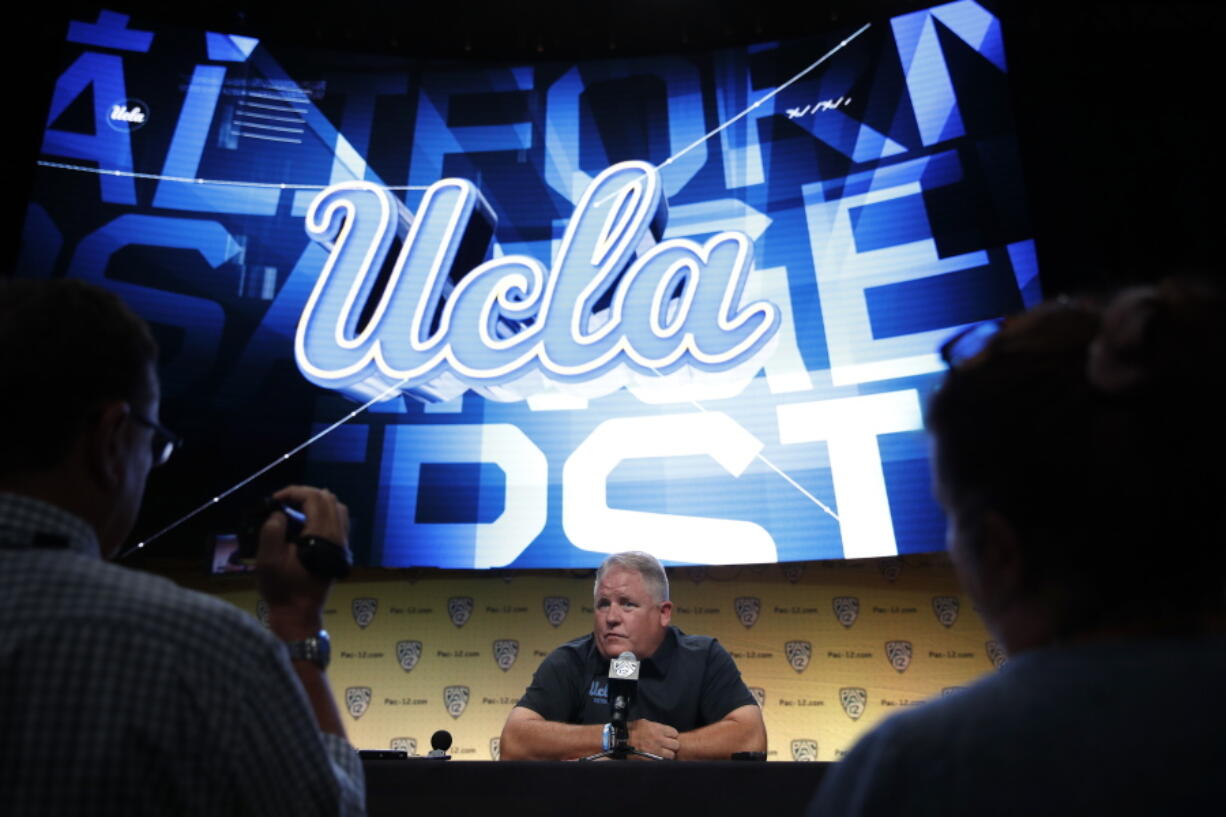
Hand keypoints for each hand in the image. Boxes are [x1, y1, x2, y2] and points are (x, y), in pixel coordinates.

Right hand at [256, 485, 348, 638]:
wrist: (299, 613)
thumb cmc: (282, 589)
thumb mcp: (268, 560)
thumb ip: (272, 531)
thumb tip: (280, 514)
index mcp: (323, 535)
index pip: (314, 498)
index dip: (293, 492)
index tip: (275, 499)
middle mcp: (338, 536)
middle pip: (327, 499)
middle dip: (303, 494)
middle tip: (282, 502)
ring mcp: (342, 543)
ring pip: (336, 508)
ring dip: (315, 502)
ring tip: (293, 508)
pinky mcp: (340, 549)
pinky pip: (337, 521)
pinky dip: (323, 514)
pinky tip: (305, 522)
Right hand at [628, 719, 679, 758]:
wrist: (621, 741)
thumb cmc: (631, 730)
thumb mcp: (644, 723)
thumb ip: (656, 726)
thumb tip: (663, 730)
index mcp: (658, 729)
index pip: (674, 733)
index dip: (672, 736)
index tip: (668, 737)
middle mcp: (660, 740)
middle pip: (676, 745)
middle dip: (672, 746)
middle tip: (667, 746)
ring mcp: (657, 751)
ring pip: (671, 755)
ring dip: (668, 754)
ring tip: (663, 754)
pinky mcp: (653, 760)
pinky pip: (663, 762)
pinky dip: (662, 761)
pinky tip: (658, 758)